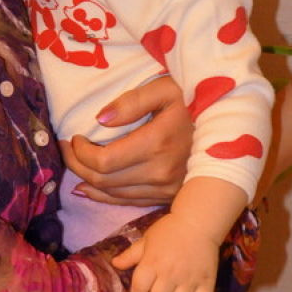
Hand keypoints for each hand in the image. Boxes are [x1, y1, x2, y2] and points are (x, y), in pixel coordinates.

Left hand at [58, 77, 191, 205]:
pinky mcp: (167, 196)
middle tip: (65, 148)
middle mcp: (161, 172)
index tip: (73, 137)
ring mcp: (166, 188)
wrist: (225, 127)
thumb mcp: (164, 89)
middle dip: (77, 165)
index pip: (104, 161)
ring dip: (87, 180)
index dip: (80, 152)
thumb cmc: (190, 101)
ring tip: (74, 161)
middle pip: (104, 180)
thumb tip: (100, 120)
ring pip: (113, 194)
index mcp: (157, 143)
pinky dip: (103, 195)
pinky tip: (89, 186)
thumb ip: (132, 101)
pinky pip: (128, 202)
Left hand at [111, 212, 216, 291]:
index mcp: (152, 262)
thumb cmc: (169, 230)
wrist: (197, 222)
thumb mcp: (147, 239)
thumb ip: (131, 254)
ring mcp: (189, 279)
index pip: (138, 291)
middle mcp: (169, 273)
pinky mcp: (207, 283)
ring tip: (175, 291)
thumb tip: (114, 264)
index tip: (143, 286)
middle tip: (160, 287)